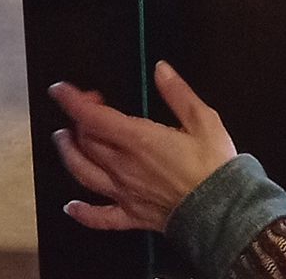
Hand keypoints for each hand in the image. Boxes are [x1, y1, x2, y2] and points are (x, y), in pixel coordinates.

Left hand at [50, 61, 236, 232]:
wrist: (225, 213)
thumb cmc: (214, 165)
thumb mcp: (203, 119)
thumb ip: (178, 93)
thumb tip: (161, 68)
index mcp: (138, 140)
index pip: (93, 118)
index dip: (72, 101)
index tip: (60, 89)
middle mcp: (124, 167)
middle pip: (87, 142)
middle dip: (78, 120)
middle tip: (87, 106)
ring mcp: (125, 194)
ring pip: (85, 174)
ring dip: (69, 155)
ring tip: (63, 141)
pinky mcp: (133, 216)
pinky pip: (101, 218)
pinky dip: (82, 213)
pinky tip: (70, 207)